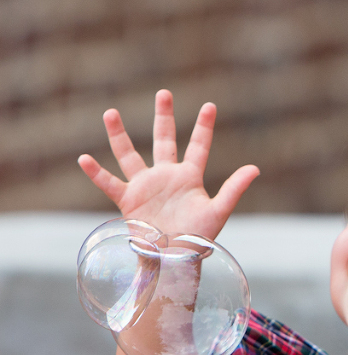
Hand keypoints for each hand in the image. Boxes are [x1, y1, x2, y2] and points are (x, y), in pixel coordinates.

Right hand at [77, 89, 258, 239]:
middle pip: (164, 140)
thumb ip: (234, 188)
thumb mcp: (218, 211)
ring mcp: (146, 187)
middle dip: (164, 117)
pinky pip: (110, 183)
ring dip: (119, 135)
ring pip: (129, 155)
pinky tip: (84, 158)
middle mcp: (166, 177)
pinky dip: (96, 173)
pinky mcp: (129, 200)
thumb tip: (255, 168)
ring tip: (110, 112)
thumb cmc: (198, 239)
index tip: (209, 105)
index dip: (204, 127)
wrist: (174, 261)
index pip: (198, 146)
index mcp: (190, 178)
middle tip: (164, 93)